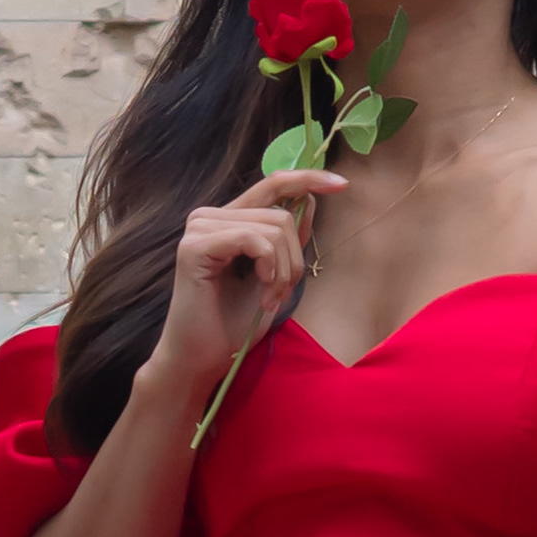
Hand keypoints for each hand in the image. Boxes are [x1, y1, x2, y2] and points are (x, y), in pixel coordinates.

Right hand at [145, 174, 341, 410]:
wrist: (204, 358)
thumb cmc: (235, 323)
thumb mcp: (275, 275)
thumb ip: (288, 239)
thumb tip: (310, 200)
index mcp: (226, 219)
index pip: (272, 184)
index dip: (308, 179)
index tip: (342, 183)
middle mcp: (209, 216)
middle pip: (281, 213)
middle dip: (294, 258)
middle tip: (282, 293)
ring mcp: (199, 228)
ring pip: (272, 227)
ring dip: (283, 270)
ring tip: (270, 299)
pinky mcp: (195, 245)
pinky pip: (255, 240)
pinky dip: (269, 268)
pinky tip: (261, 293)